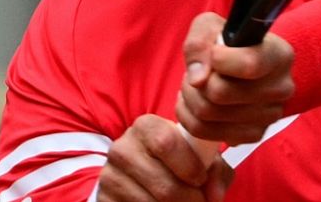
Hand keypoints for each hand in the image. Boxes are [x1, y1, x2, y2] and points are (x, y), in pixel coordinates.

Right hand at [97, 114, 232, 201]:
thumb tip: (214, 194)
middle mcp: (122, 147)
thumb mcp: (198, 158)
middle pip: (163, 184)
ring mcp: (110, 175)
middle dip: (190, 200)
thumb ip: (215, 170)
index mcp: (145, 126)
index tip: (201, 181)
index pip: (165, 143)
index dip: (189, 167)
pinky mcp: (104, 199)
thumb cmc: (177, 163)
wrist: (141, 176)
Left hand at [176, 12, 294, 144]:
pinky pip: (205, 132)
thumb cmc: (227, 43)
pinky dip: (190, 116)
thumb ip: (200, 43)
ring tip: (195, 86)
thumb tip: (198, 79)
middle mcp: (281, 88)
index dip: (219, 59)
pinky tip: (197, 102)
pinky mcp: (254, 134)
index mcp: (280, 55)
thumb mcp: (211, 27)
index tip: (213, 54)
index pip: (250, 64)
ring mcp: (270, 115)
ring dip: (190, 97)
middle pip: (220, 92)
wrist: (239, 68)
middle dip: (195, 81)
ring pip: (208, 114)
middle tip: (196, 72)